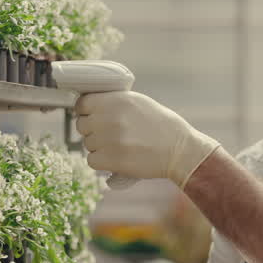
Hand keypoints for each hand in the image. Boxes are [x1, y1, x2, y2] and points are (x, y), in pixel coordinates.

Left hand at [75, 91, 220, 187]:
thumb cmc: (161, 126)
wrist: (180, 149)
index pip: (82, 104)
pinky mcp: (113, 159)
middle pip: (82, 125)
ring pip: (87, 144)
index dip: (85, 112)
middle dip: (92, 131)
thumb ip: (114, 102)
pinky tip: (116, 159)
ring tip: (119, 147)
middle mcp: (110, 116)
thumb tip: (89, 107)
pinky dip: (101, 162)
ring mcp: (110, 138)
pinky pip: (92, 160)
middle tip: (109, 136)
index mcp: (117, 99)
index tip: (92, 118)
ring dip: (99, 148)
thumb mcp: (138, 103)